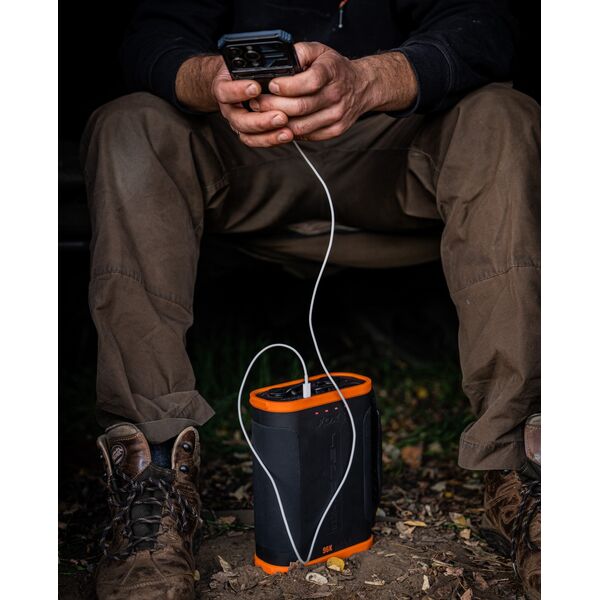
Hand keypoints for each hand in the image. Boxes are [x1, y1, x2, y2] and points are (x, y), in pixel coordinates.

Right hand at [211, 62, 294, 146]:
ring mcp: (238, 122)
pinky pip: (257, 141)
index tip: (255, 87)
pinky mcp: (248, 132)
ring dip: (269, 136)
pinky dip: (272, 140)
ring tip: (287, 132)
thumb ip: (255, 62)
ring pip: (247, 135)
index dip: (239, 90)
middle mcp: (229, 108)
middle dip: (261, 120)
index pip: (225, 91)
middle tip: (281, 117)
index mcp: (224, 87)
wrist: (233, 81)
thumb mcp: (244, 60)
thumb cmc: (241, 69)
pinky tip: (286, 136)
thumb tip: (274, 62)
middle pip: (239, 120)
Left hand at [249, 42, 417, 141]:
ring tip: (264, 115)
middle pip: (301, 107)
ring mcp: (337, 115)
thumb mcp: (320, 51)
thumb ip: (300, 52)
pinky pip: (308, 136)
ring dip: (278, 123)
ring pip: (301, 126)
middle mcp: (336, 95)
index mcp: (332, 72)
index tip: (271, 85)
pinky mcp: (335, 130)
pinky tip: (281, 125)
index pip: (309, 82)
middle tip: (257, 103)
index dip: (287, 86)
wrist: (361, 86)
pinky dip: (291, 132)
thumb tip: (281, 58)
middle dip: (274, 106)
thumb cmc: (335, 69)